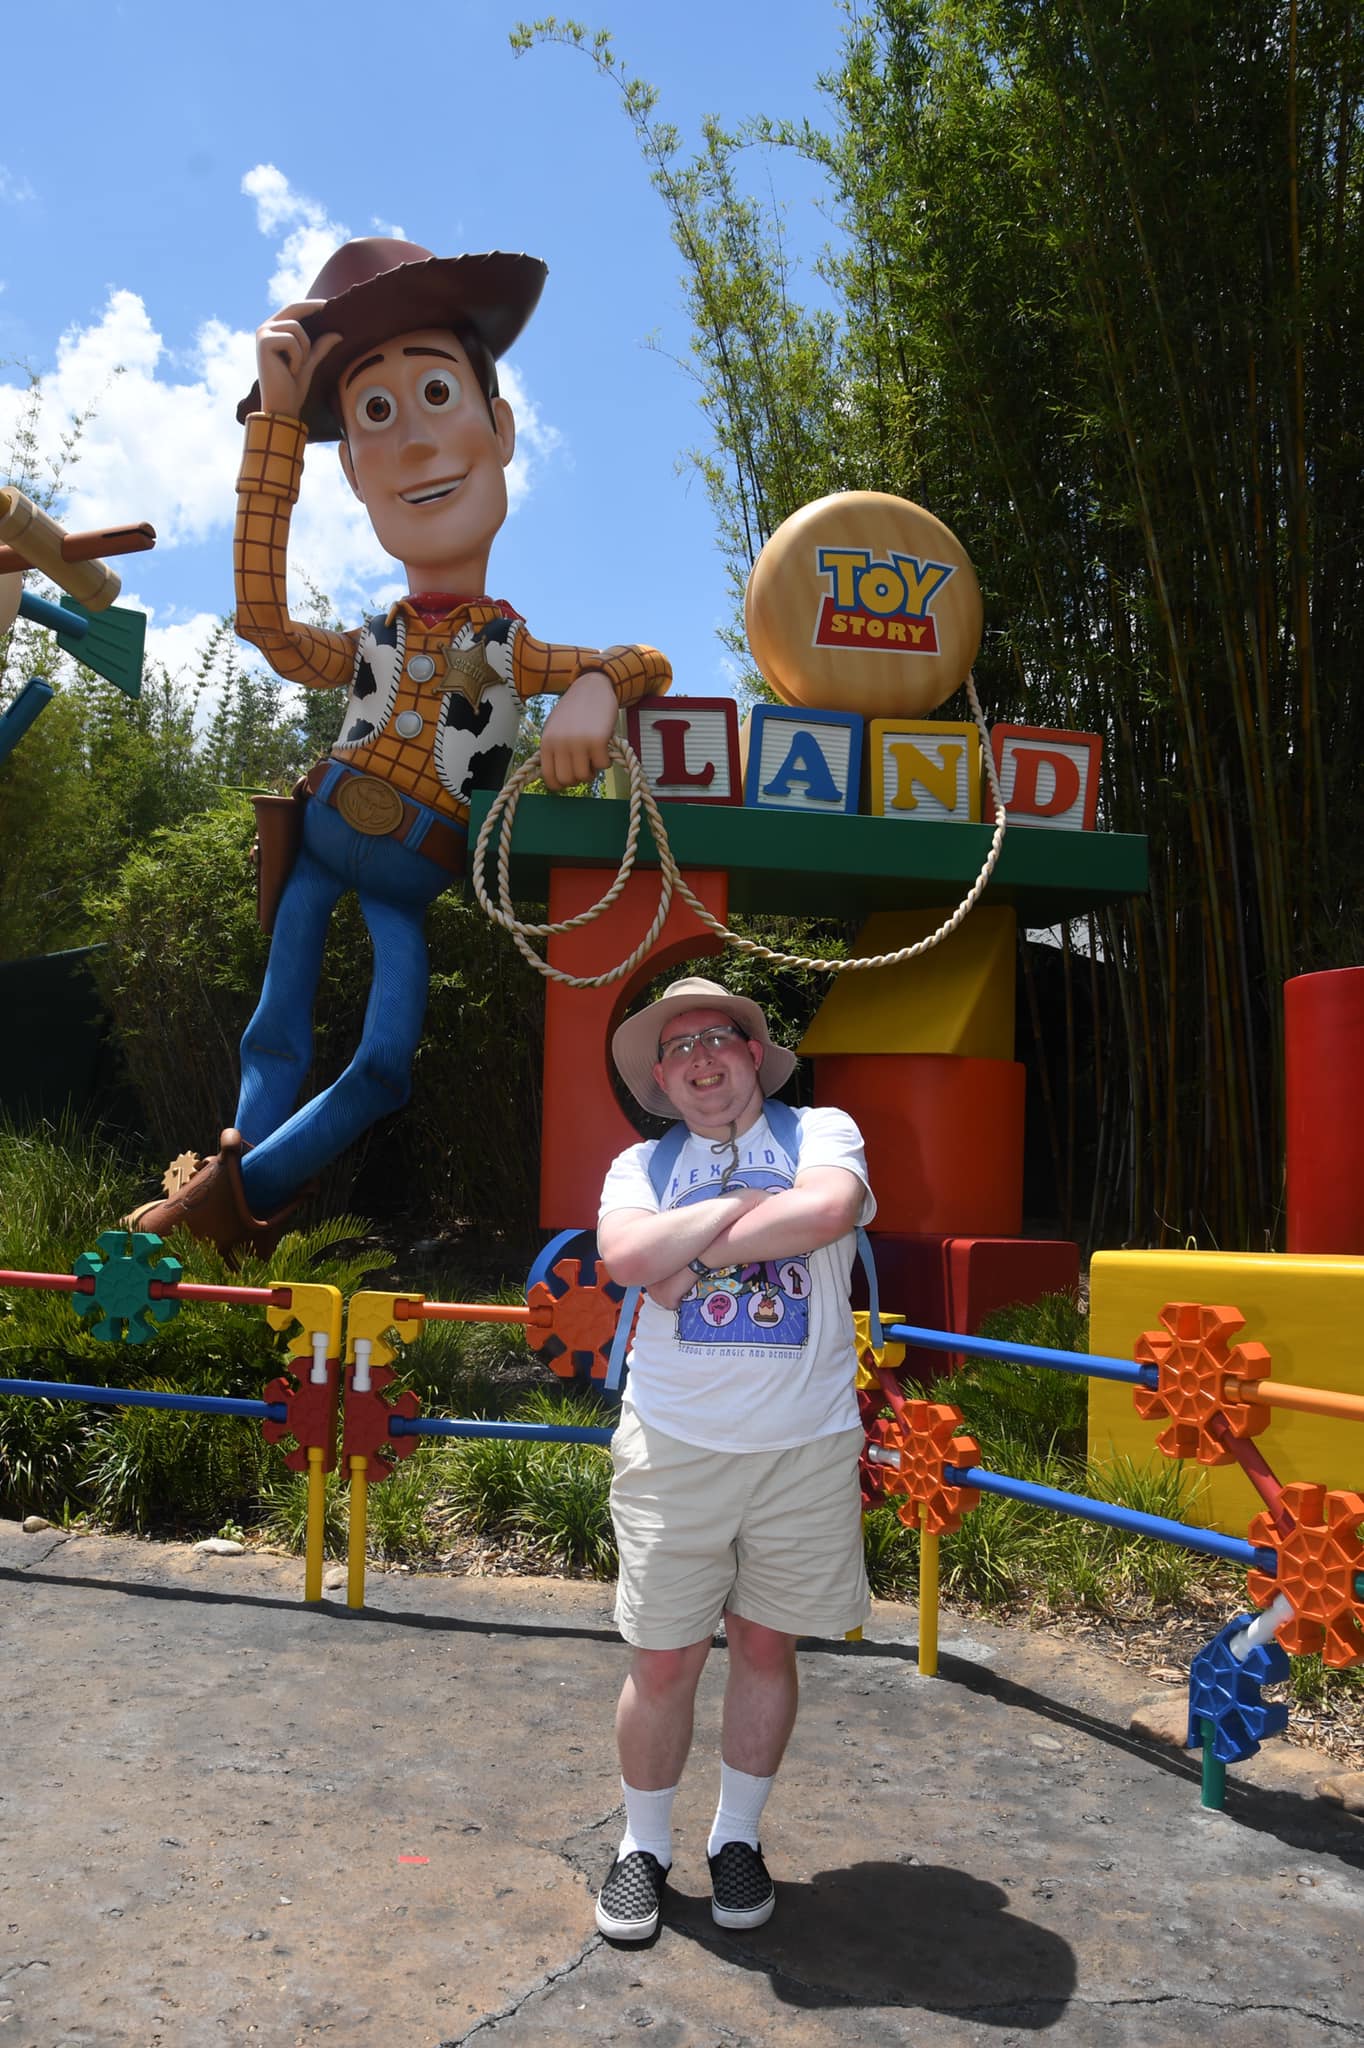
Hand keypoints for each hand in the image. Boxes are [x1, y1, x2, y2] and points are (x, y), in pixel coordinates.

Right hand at [255, 302, 343, 420]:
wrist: (282, 407)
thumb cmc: (293, 387)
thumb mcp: (310, 363)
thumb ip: (320, 348)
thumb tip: (337, 333)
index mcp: (274, 331)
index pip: (292, 309)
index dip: (310, 304)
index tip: (328, 303)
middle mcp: (265, 329)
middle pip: (293, 309)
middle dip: (312, 309)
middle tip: (329, 307)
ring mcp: (263, 334)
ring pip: (296, 328)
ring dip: (304, 349)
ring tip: (297, 366)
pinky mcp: (264, 342)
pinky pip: (292, 340)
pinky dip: (297, 357)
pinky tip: (290, 370)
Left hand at [539, 670, 617, 790]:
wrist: (592, 686)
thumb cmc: (574, 709)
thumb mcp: (555, 728)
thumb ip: (553, 750)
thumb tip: (556, 778)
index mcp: (546, 742)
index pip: (549, 777)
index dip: (561, 783)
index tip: (569, 779)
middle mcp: (560, 743)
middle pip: (568, 780)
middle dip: (578, 776)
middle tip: (585, 764)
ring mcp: (579, 742)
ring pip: (585, 776)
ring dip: (593, 769)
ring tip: (594, 755)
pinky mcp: (598, 740)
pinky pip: (602, 765)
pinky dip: (606, 761)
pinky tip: (604, 748)